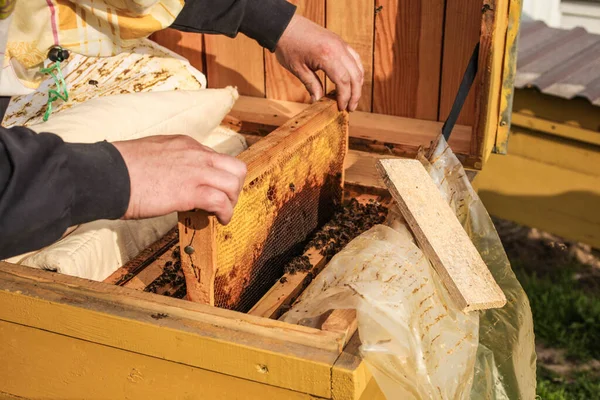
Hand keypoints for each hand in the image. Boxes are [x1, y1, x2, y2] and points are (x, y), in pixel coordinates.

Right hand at [113, 135, 246, 224]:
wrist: (106, 174)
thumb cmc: (119, 168)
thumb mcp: (150, 154)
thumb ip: (168, 162)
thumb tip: (172, 178)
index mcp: (185, 144)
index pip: (216, 158)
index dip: (218, 177)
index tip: (211, 190)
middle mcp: (195, 154)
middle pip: (235, 167)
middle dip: (234, 187)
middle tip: (223, 201)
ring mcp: (195, 171)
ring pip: (233, 184)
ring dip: (231, 202)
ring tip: (221, 214)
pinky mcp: (190, 191)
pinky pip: (221, 202)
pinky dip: (225, 213)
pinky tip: (219, 220)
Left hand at [275, 15, 363, 111]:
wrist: (285, 25)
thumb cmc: (288, 46)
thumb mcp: (298, 69)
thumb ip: (311, 85)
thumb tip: (318, 101)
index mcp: (327, 56)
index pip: (344, 81)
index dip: (345, 97)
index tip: (342, 108)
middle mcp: (338, 48)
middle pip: (355, 75)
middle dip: (355, 94)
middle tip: (350, 108)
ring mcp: (341, 43)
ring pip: (358, 67)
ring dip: (357, 84)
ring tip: (352, 98)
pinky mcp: (340, 41)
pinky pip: (354, 58)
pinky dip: (355, 71)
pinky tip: (351, 81)